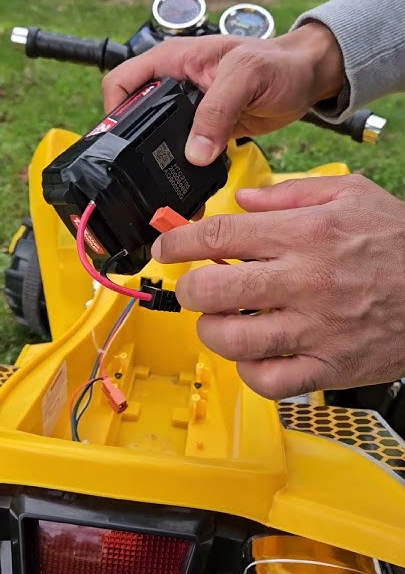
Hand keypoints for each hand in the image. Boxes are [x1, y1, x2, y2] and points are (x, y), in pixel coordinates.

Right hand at [102, 23, 343, 165]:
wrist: (306, 79)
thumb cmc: (278, 63)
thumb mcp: (246, 76)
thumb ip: (217, 110)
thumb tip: (194, 151)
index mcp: (172, 62)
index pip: (121, 83)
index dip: (112, 111)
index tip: (119, 141)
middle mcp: (174, 86)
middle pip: (134, 116)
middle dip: (133, 143)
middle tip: (139, 171)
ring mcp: (189, 111)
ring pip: (157, 138)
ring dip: (160, 160)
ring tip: (162, 183)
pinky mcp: (206, 131)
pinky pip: (184, 152)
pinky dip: (184, 168)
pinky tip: (189, 181)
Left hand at [151, 175, 404, 399]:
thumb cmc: (397, 241)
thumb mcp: (350, 194)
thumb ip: (291, 192)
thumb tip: (244, 199)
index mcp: (303, 234)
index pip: (218, 236)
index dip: (178, 242)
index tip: (167, 248)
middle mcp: (303, 281)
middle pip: (211, 291)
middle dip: (187, 289)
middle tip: (193, 287)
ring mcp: (314, 328)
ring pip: (232, 340)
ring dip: (211, 331)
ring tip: (218, 321)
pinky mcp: (328, 366)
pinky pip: (269, 381)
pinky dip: (248, 372)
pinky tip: (253, 354)